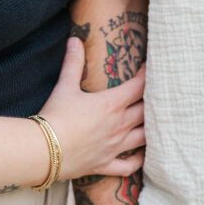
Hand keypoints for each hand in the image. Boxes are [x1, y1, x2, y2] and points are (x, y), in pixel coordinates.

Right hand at [39, 37, 144, 180]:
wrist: (45, 150)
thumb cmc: (56, 115)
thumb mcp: (65, 85)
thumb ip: (73, 62)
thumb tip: (75, 39)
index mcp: (111, 104)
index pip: (138, 87)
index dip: (147, 76)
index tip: (151, 68)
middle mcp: (119, 126)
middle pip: (146, 112)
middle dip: (153, 101)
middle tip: (158, 93)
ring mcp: (114, 147)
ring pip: (143, 138)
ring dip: (151, 129)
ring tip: (156, 122)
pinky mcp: (106, 165)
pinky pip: (129, 166)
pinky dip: (139, 161)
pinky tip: (142, 155)